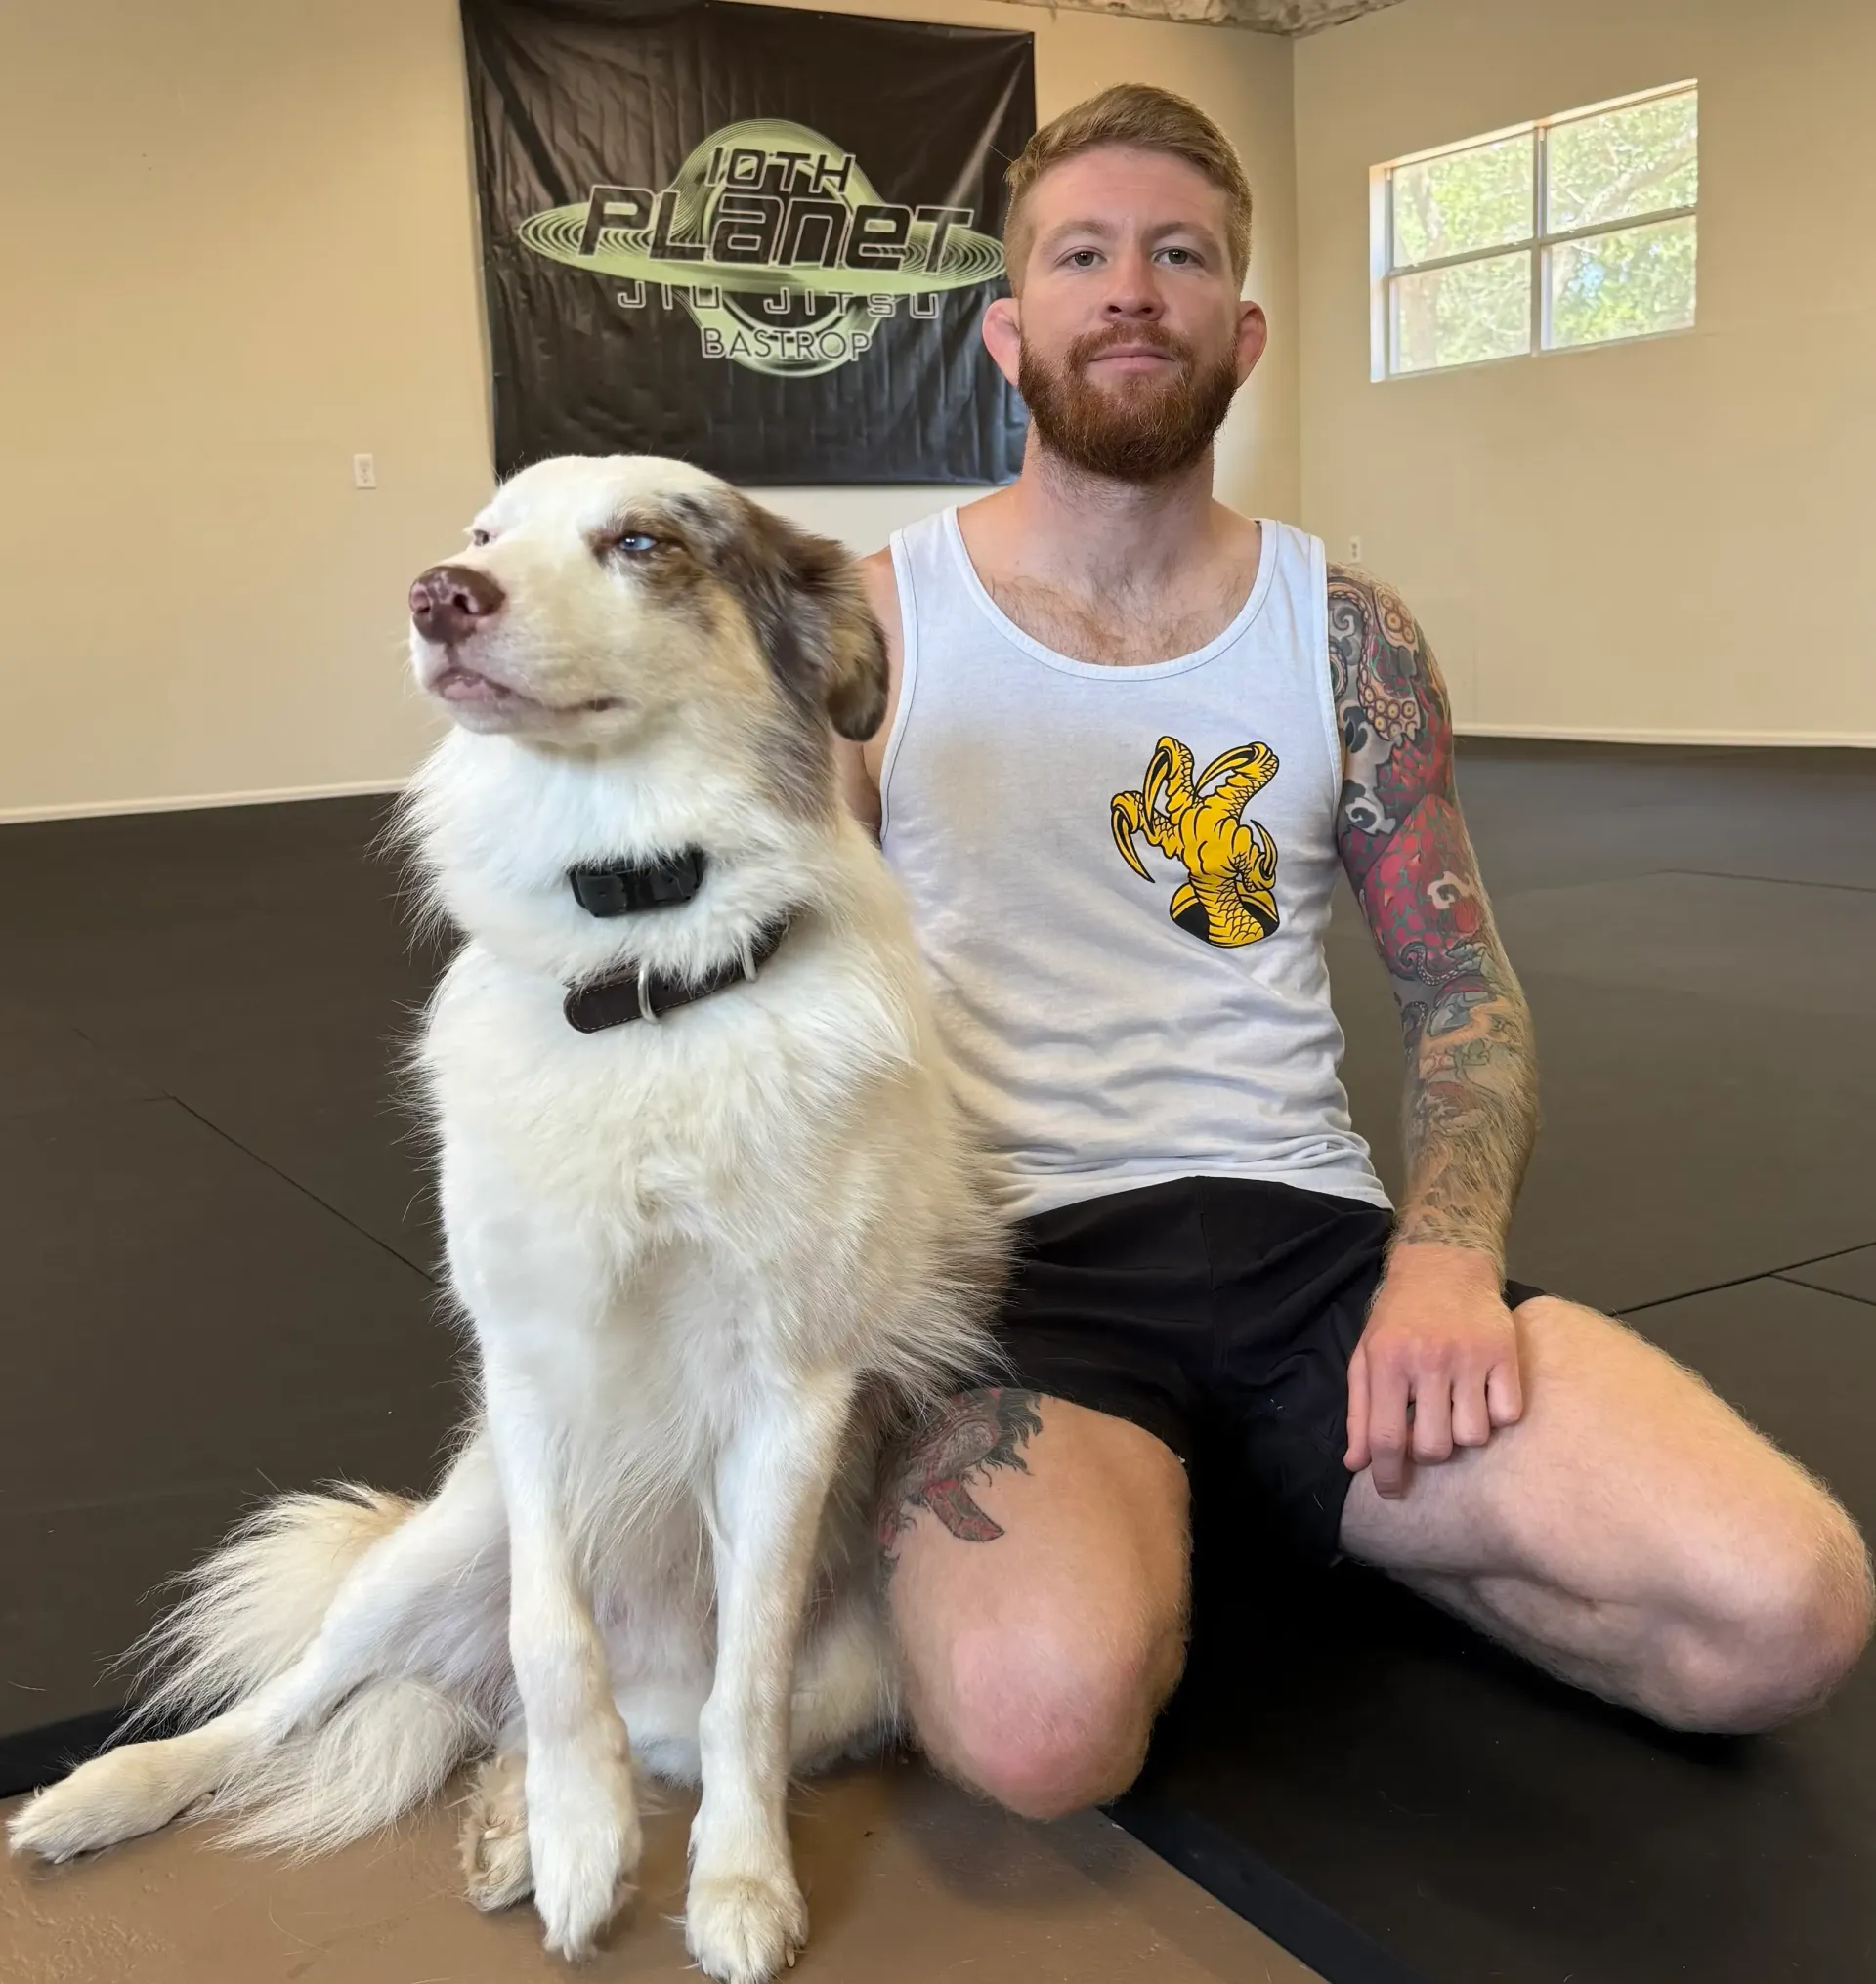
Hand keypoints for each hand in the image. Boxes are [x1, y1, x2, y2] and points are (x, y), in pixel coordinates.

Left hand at [1345, 1245, 1523, 1497]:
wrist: (1444, 1266)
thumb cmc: (1398, 1317)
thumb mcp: (1366, 1356)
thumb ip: (1359, 1412)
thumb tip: (1356, 1464)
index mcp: (1387, 1362)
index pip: (1387, 1439)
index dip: (1388, 1475)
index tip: (1391, 1492)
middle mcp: (1429, 1361)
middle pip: (1435, 1447)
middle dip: (1429, 1452)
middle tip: (1427, 1429)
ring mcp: (1470, 1358)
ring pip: (1474, 1437)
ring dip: (1463, 1433)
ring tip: (1455, 1407)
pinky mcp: (1505, 1354)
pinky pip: (1508, 1415)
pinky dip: (1497, 1415)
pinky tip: (1483, 1395)